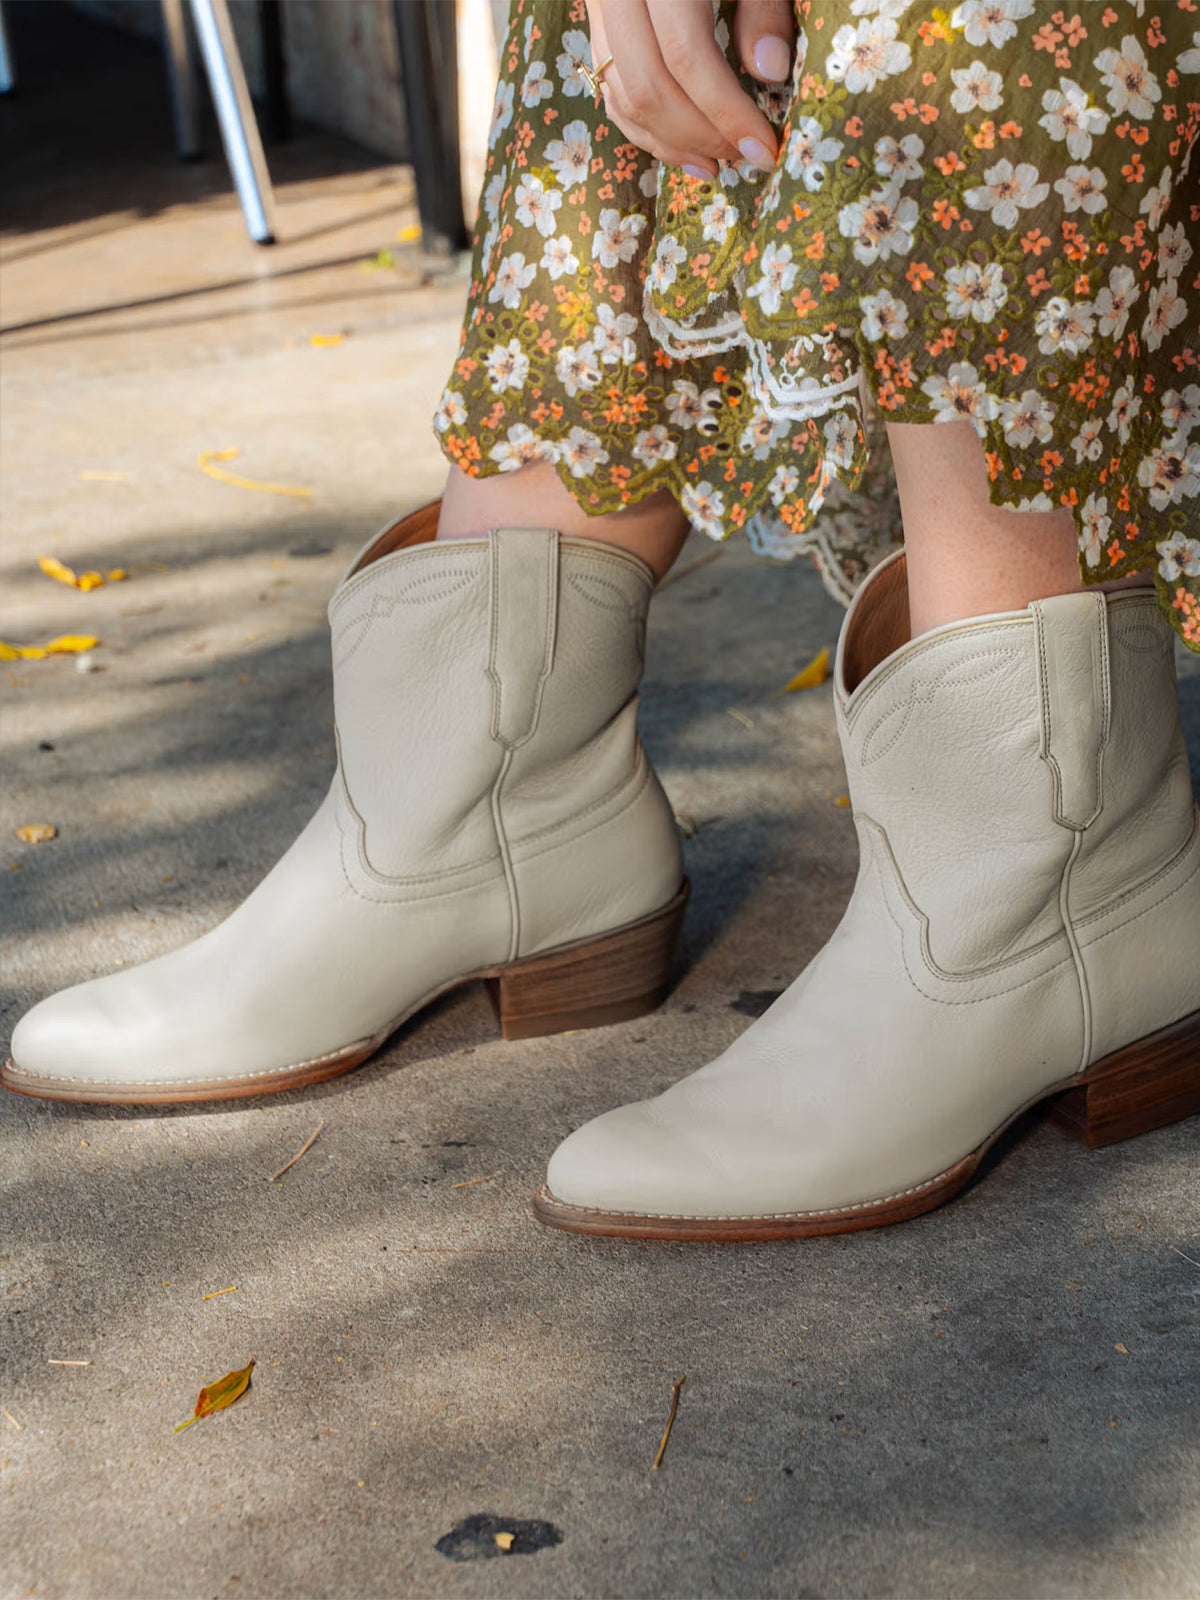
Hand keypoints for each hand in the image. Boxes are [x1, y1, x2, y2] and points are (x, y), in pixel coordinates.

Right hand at [584, 0, 794, 180]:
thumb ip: (764, 6)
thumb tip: (769, 74)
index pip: (686, 56)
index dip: (726, 112)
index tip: (765, 148)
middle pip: (647, 86)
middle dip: (700, 136)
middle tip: (745, 160)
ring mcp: (601, 6)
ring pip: (622, 94)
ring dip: (672, 143)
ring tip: (718, 167)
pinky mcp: (600, 21)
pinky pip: (611, 89)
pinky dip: (646, 129)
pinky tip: (686, 151)